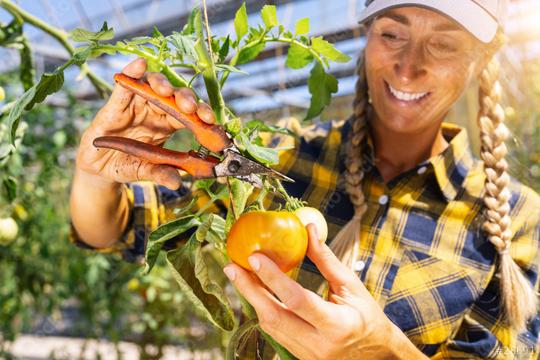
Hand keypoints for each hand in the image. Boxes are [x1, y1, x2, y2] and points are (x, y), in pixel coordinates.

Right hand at [76, 58, 215, 188]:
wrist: (99, 167)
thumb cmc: (127, 165)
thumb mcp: (144, 172)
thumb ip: (158, 173)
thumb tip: (176, 181)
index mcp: (169, 125)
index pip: (190, 116)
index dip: (201, 115)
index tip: (210, 120)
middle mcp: (156, 111)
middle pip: (176, 98)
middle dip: (186, 100)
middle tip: (191, 108)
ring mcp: (138, 104)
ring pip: (154, 86)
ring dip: (162, 85)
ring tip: (166, 91)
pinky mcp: (117, 102)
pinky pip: (125, 85)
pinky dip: (132, 72)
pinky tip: (139, 65)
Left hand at [223, 224, 423, 359]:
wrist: (376, 355)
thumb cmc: (367, 316)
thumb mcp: (351, 285)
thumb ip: (326, 259)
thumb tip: (308, 230)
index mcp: (337, 324)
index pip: (298, 300)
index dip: (273, 278)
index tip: (254, 257)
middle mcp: (319, 344)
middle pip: (274, 317)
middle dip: (249, 290)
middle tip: (232, 266)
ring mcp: (307, 354)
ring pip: (270, 327)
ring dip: (252, 299)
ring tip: (239, 275)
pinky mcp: (300, 357)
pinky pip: (274, 333)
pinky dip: (263, 310)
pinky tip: (256, 292)